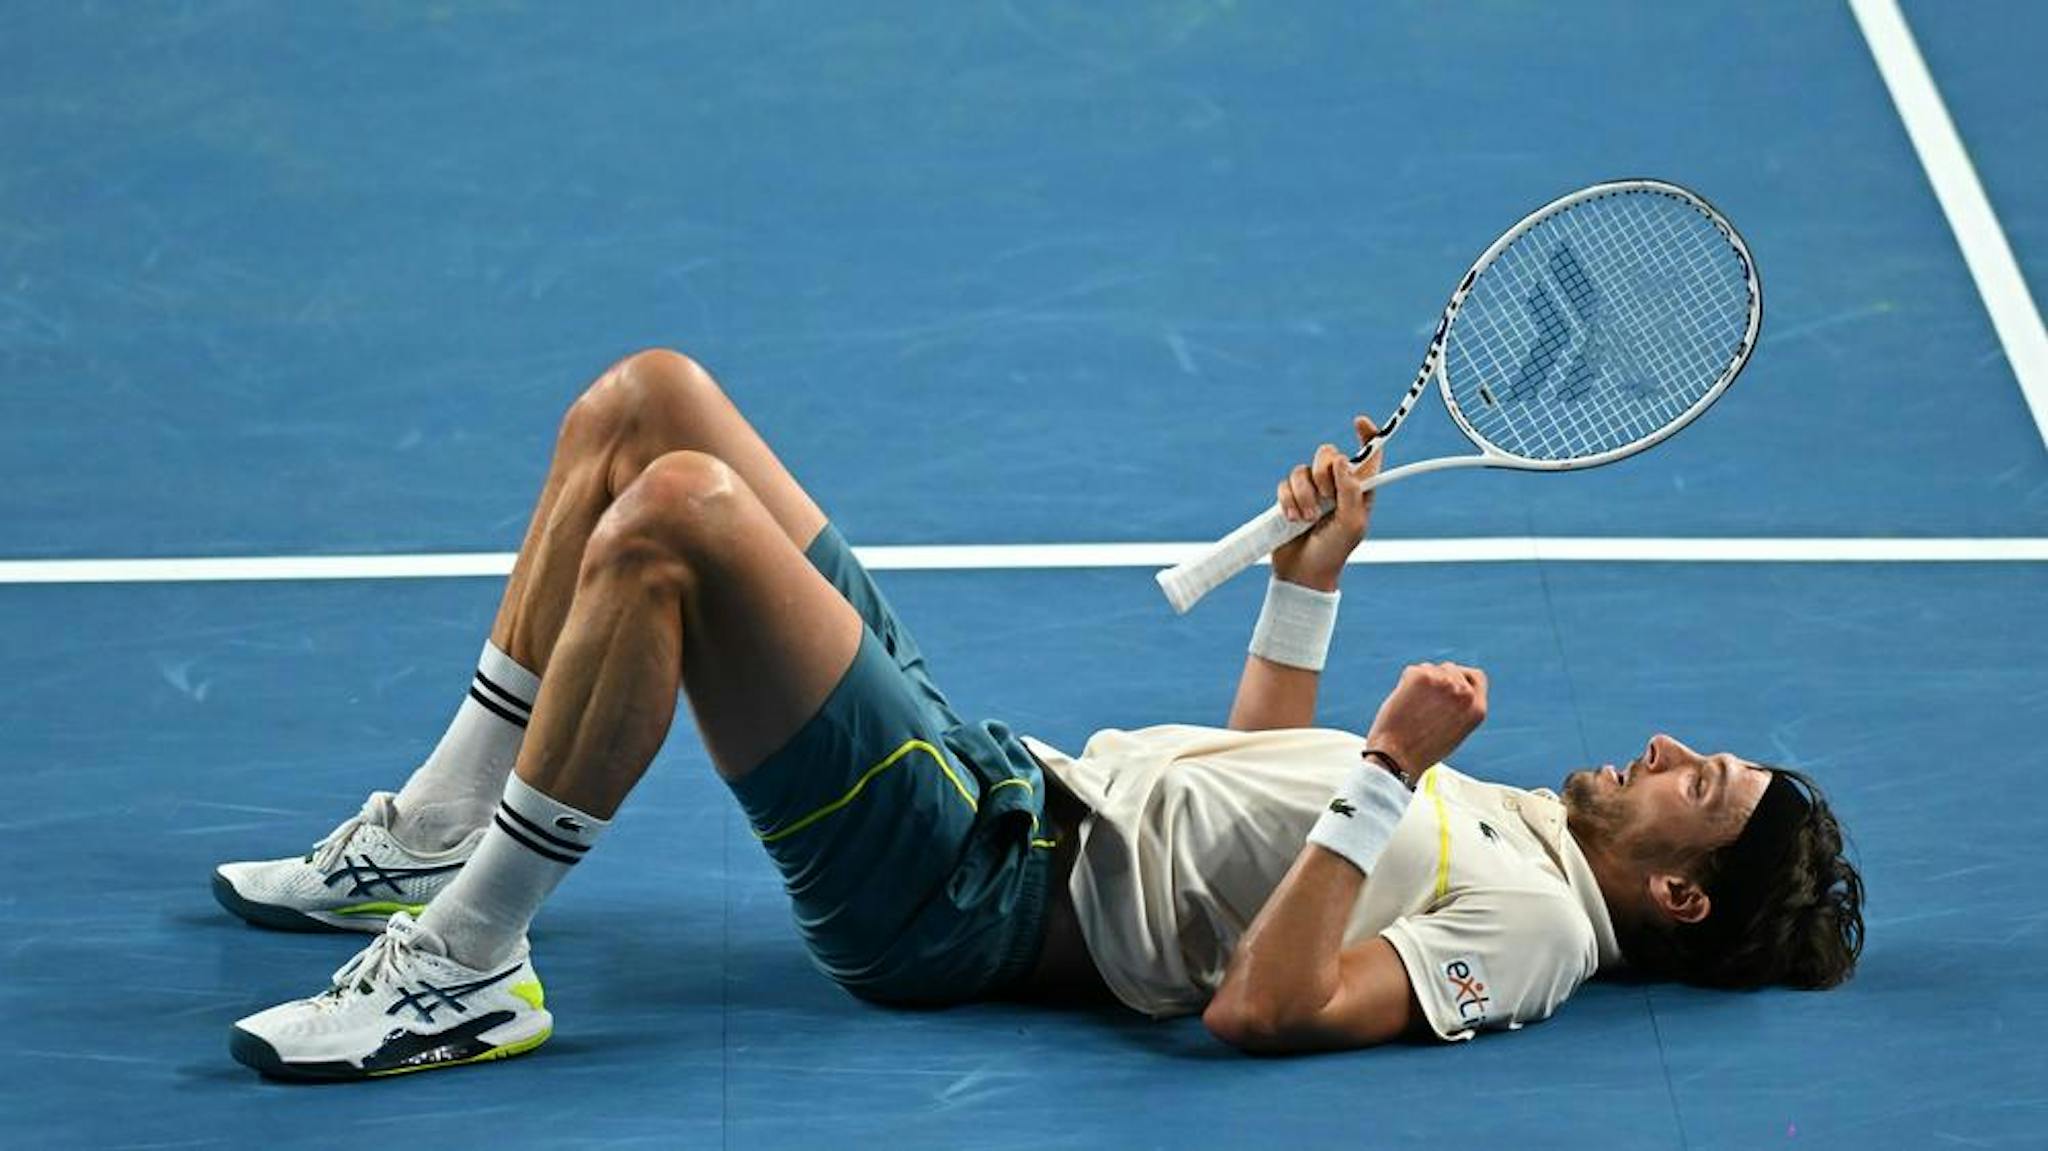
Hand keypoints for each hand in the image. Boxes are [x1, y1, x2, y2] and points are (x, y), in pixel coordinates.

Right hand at [1270, 416, 1382, 591]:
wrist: (1304, 572)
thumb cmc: (1335, 551)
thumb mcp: (1352, 523)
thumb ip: (1351, 490)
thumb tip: (1341, 459)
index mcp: (1360, 489)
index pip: (1368, 455)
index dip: (1368, 435)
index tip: (1359, 422)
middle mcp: (1336, 486)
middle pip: (1328, 454)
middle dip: (1323, 473)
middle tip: (1325, 498)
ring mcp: (1312, 491)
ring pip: (1303, 470)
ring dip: (1303, 495)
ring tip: (1307, 518)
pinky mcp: (1290, 498)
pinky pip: (1284, 483)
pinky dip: (1287, 501)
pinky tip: (1293, 519)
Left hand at [1363, 662, 1487, 775]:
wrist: (1399, 756)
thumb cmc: (1422, 750)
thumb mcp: (1454, 731)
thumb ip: (1458, 708)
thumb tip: (1449, 687)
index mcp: (1477, 708)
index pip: (1476, 677)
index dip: (1461, 676)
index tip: (1448, 682)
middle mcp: (1465, 693)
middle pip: (1451, 669)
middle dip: (1437, 679)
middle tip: (1422, 700)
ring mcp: (1444, 682)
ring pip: (1431, 668)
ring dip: (1421, 682)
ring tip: (1413, 709)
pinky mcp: (1422, 676)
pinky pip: (1413, 671)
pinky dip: (1405, 683)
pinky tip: (1403, 704)